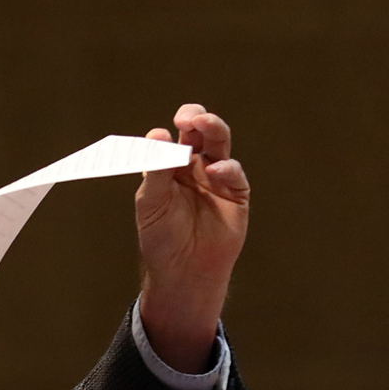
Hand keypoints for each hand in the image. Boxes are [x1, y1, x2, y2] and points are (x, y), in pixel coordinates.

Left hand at [136, 104, 249, 372]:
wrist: (183, 271)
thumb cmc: (162, 237)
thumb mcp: (152, 203)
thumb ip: (156, 169)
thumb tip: (157, 134)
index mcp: (169, 166)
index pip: (170, 138)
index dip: (167, 133)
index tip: (161, 134)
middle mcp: (194, 166)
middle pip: (199, 131)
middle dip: (195, 118)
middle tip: (187, 118)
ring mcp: (216, 177)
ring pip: (219, 143)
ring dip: (214, 128)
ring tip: (204, 123)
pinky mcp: (235, 193)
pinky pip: (233, 172)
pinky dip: (226, 167)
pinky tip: (215, 170)